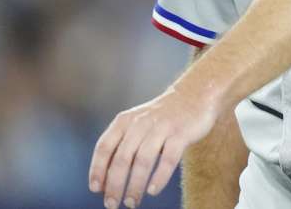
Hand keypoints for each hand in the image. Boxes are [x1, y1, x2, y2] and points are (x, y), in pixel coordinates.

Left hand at [89, 87, 219, 207]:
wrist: (194, 94)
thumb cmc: (161, 117)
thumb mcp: (136, 124)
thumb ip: (122, 146)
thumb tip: (104, 180)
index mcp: (124, 121)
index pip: (104, 147)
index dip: (98, 169)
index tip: (96, 189)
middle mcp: (140, 123)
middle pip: (122, 158)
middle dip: (115, 184)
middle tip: (111, 204)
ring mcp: (161, 128)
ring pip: (143, 161)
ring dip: (135, 185)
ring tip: (131, 202)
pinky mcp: (181, 134)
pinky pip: (168, 159)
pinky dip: (159, 177)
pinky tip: (152, 191)